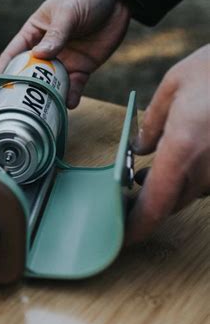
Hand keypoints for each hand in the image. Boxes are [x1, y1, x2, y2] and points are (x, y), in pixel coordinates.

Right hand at [0, 0, 130, 107]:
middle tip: (22, 104)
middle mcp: (45, 50)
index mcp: (34, 34)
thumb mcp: (67, 13)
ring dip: (50, 95)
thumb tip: (40, 55)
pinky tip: (69, 103)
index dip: (5, 70)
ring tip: (47, 108)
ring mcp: (63, 61)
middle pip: (31, 74)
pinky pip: (74, 86)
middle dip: (27, 88)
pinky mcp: (81, 68)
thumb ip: (55, 35)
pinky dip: (71, 96)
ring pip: (52, 83)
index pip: (14, 54)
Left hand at [127, 45, 209, 243]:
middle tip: (122, 195)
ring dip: (167, 189)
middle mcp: (207, 167)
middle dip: (145, 204)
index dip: (137, 227)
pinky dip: (189, 176)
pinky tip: (179, 159)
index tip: (122, 238)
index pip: (155, 204)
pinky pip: (208, 179)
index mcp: (183, 149)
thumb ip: (152, 122)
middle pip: (171, 203)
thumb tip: (140, 147)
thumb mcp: (175, 85)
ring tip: (142, 175)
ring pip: (190, 192)